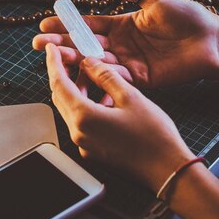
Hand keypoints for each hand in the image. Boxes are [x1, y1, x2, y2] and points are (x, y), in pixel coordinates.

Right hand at [33, 0, 218, 88]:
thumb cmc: (187, 18)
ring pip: (97, 62)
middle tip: (39, 44)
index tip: (46, 22)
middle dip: (62, 43)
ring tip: (55, 56)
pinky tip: (85, 68)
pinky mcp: (141, 79)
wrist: (212, 40)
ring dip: (76, 59)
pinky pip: (117, 77)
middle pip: (86, 45)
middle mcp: (122, 45)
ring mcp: (129, 63)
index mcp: (122, 25)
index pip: (89, 25)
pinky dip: (101, 73)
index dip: (67, 24)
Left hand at [45, 43, 193, 191]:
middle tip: (71, 58)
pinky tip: (103, 99)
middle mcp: (79, 134)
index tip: (52, 49)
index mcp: (85, 117)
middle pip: (61, 98)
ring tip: (92, 77)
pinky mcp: (93, 151)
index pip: (59, 84)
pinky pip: (82, 124)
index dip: (54, 63)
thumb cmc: (154, 136)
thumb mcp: (131, 97)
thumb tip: (89, 63)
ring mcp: (85, 145)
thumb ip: (106, 76)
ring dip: (77, 92)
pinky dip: (86, 108)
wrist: (166, 168)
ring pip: (71, 111)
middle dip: (63, 76)